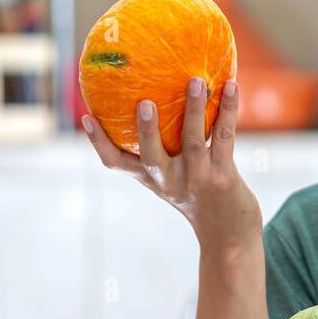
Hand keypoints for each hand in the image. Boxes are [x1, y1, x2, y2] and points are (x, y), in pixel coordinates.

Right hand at [81, 76, 263, 252]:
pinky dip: (227, 110)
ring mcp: (197, 179)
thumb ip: (165, 154)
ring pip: (193, 140)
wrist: (229, 238)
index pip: (117, 163)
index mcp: (153, 179)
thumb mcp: (175, 182)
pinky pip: (225, 137)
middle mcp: (170, 180)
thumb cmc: (200, 201)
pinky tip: (231, 86)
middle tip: (144, 102)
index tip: (86, 118)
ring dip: (194, 109)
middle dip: (146, 129)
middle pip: (151, 155)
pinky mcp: (223, 177)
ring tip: (195, 81)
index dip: (99, 143)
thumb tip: (158, 103)